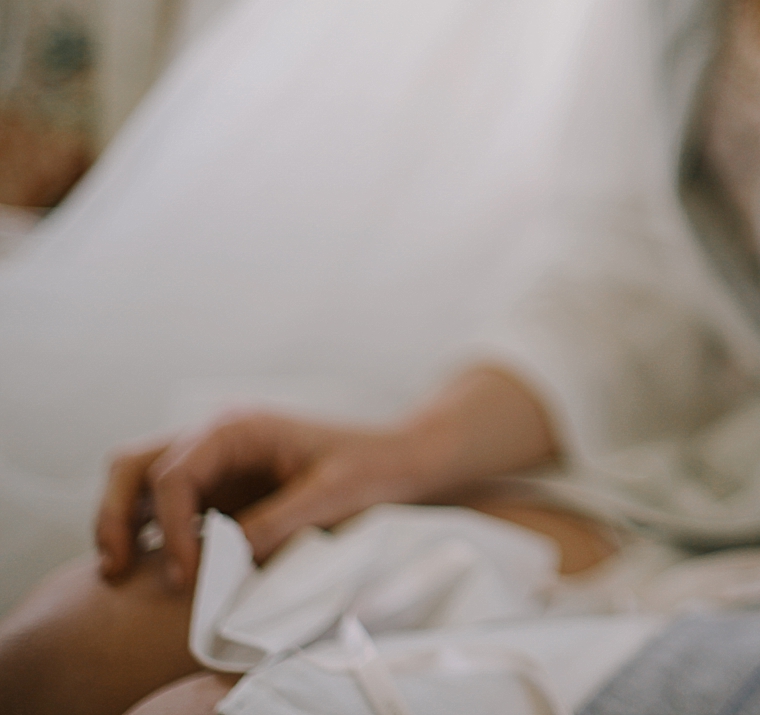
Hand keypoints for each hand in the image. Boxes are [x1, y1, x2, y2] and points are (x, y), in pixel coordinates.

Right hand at [96, 414, 437, 590]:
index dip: (171, 527)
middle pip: (136, 465)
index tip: (188, 575)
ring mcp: (215, 462)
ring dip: (124, 522)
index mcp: (239, 427)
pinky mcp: (222, 489)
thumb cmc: (373, 467)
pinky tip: (157, 570)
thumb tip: (226, 556)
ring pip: (140, 482)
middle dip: (116, 515)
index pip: (175, 474)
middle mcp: (217, 438)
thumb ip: (279, 520)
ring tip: (120, 574)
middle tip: (116, 569)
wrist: (401, 461)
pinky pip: (168, 506)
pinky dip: (152, 532)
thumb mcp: (333, 494)